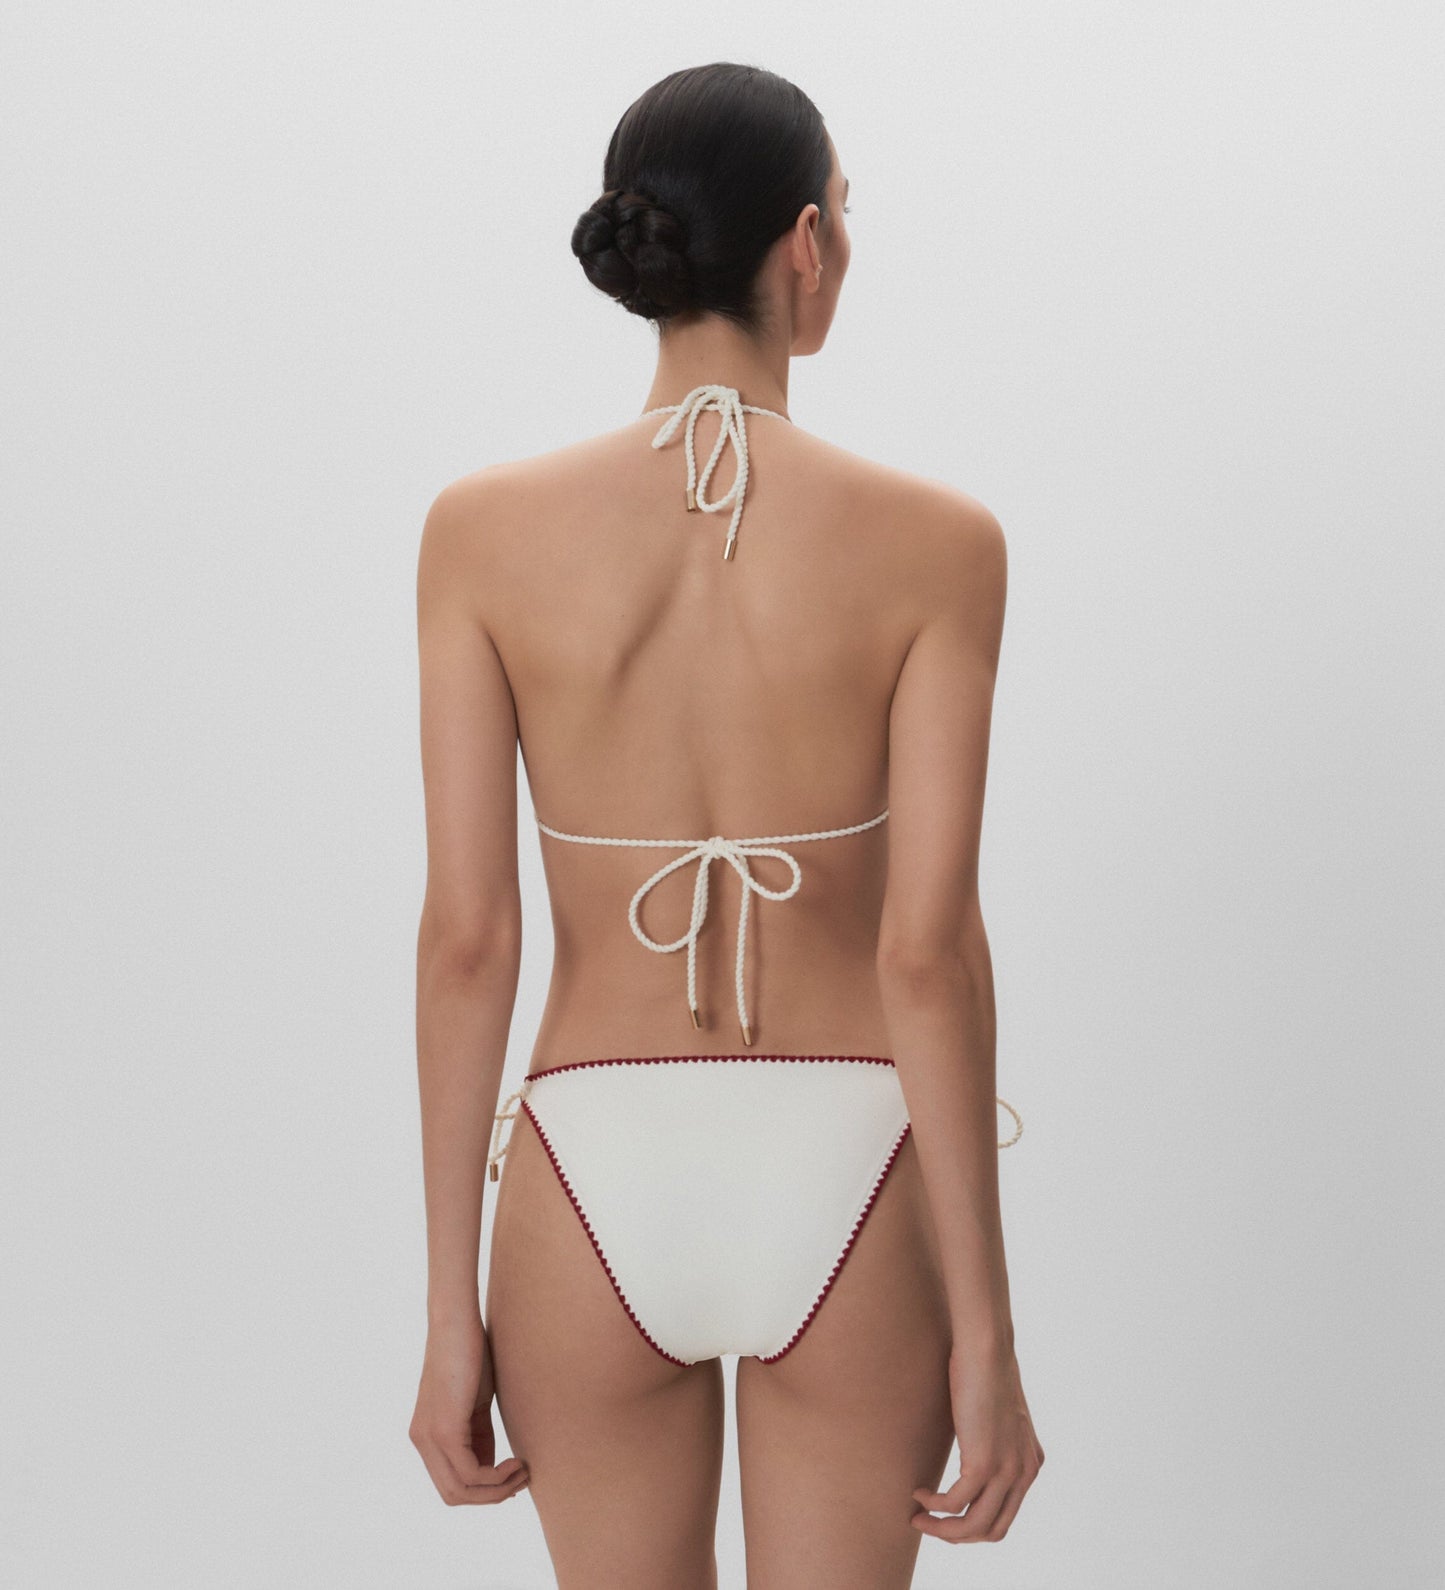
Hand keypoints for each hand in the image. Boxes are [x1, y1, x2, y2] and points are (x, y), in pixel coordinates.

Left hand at [409, 1314, 530, 1505]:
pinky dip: (497, 1475)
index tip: (514, 1478)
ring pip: (460, 1490)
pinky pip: (469, 1472)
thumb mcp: (475, 1404)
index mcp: (427, 1436)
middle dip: (491, 1496)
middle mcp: (422, 1442)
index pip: (451, 1484)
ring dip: (497, 1489)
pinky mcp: (444, 1430)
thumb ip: (478, 1436)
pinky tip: (517, 1460)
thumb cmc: (470, 1353)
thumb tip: (492, 1468)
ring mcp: (429, 1437)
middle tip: (522, 1478)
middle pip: (453, 1495)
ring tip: (524, 1470)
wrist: (457, 1321)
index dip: (483, 1491)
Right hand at [911, 1342, 1043, 1542]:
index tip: (945, 1516)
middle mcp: (1023, 1474)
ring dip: (941, 1528)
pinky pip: (954, 1503)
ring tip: (918, 1516)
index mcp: (1029, 1465)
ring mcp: (1006, 1472)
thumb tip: (973, 1447)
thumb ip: (995, 1439)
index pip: (1003, 1517)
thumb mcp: (999, 1415)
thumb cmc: (987, 1372)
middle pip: (990, 1530)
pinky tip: (919, 1492)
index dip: (972, 1525)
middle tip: (928, 1522)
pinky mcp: (983, 1464)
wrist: (987, 1350)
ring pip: (973, 1526)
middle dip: (956, 1534)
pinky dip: (933, 1504)